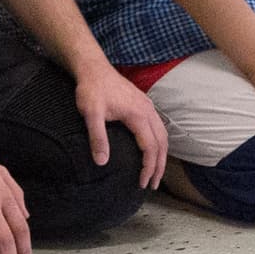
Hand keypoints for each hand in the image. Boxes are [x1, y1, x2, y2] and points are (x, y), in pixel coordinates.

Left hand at [72, 58, 169, 189]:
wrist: (94, 69)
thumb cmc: (91, 90)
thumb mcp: (91, 115)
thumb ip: (97, 138)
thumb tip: (102, 162)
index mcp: (138, 115)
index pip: (150, 148)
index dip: (148, 168)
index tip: (142, 183)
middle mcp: (148, 111)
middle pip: (162, 143)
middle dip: (159, 166)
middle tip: (152, 184)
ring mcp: (147, 106)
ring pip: (163, 134)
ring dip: (161, 155)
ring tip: (155, 172)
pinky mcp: (143, 104)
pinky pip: (158, 126)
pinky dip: (159, 142)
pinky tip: (152, 149)